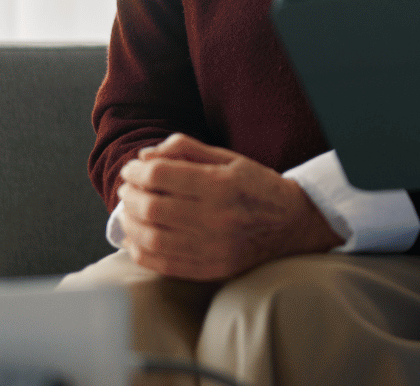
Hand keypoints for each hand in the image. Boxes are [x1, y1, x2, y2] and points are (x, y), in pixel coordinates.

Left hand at [117, 134, 340, 281]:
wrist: (292, 225)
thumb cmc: (256, 186)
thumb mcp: (228, 158)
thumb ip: (186, 150)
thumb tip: (144, 157)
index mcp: (222, 185)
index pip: (161, 176)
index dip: (136, 171)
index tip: (131, 169)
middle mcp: (217, 218)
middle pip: (152, 207)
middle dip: (130, 195)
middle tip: (127, 189)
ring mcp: (213, 248)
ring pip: (152, 238)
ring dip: (130, 223)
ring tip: (129, 211)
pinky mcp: (210, 270)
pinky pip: (162, 264)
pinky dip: (140, 251)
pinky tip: (136, 237)